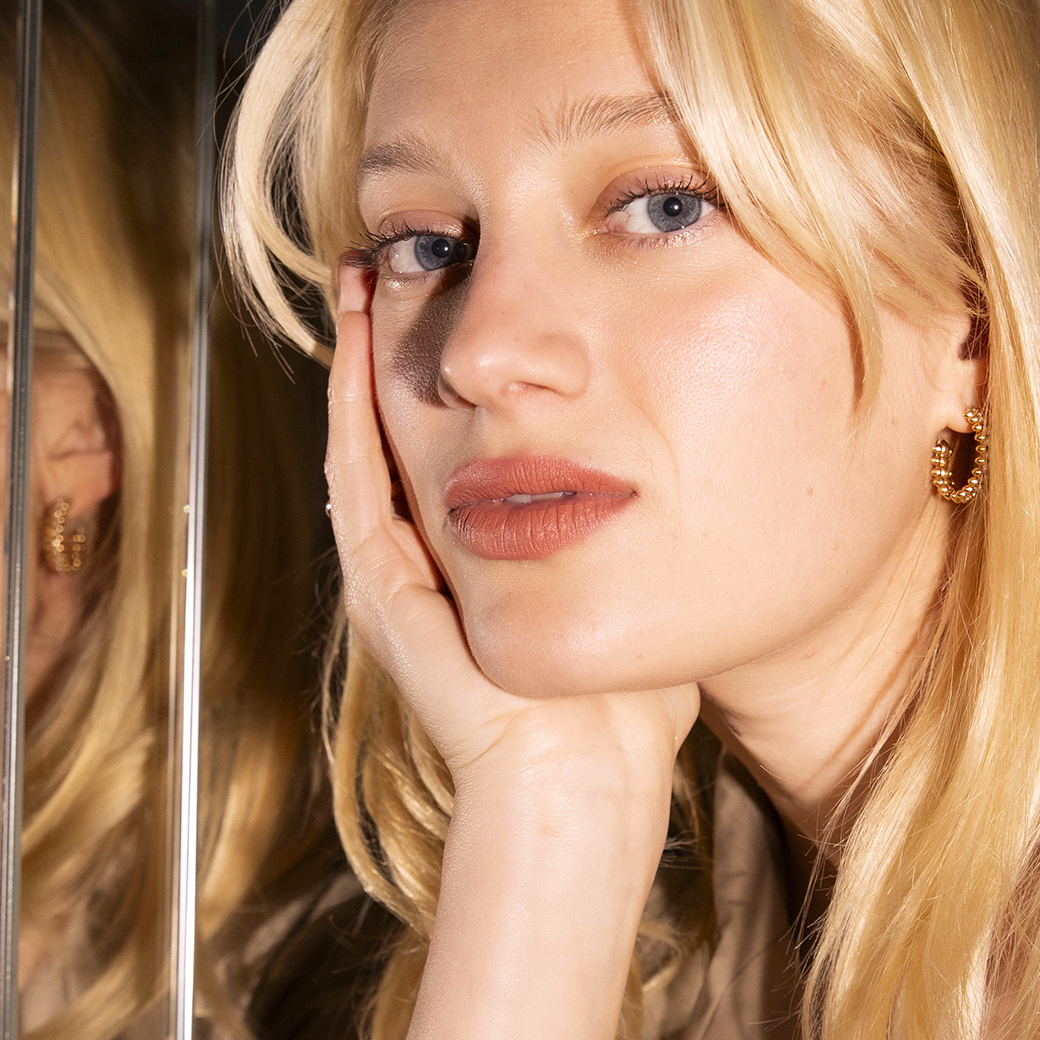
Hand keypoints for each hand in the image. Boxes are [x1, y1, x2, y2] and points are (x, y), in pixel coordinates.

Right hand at [326, 269, 697, 798]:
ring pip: (361, 440)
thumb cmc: (626, 706)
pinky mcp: (383, 589)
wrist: (585, 783)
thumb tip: (691, 465)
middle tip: (391, 256)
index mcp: (478, 551)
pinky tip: (351, 347)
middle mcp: (426, 553)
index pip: (449, 436)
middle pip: (395, 424)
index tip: (455, 281)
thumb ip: (642, 528)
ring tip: (358, 278)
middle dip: (388, 339)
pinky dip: (348, 413)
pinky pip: (356, 483)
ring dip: (353, 357)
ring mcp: (396, 571)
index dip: (441, 361)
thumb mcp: (634, 585)